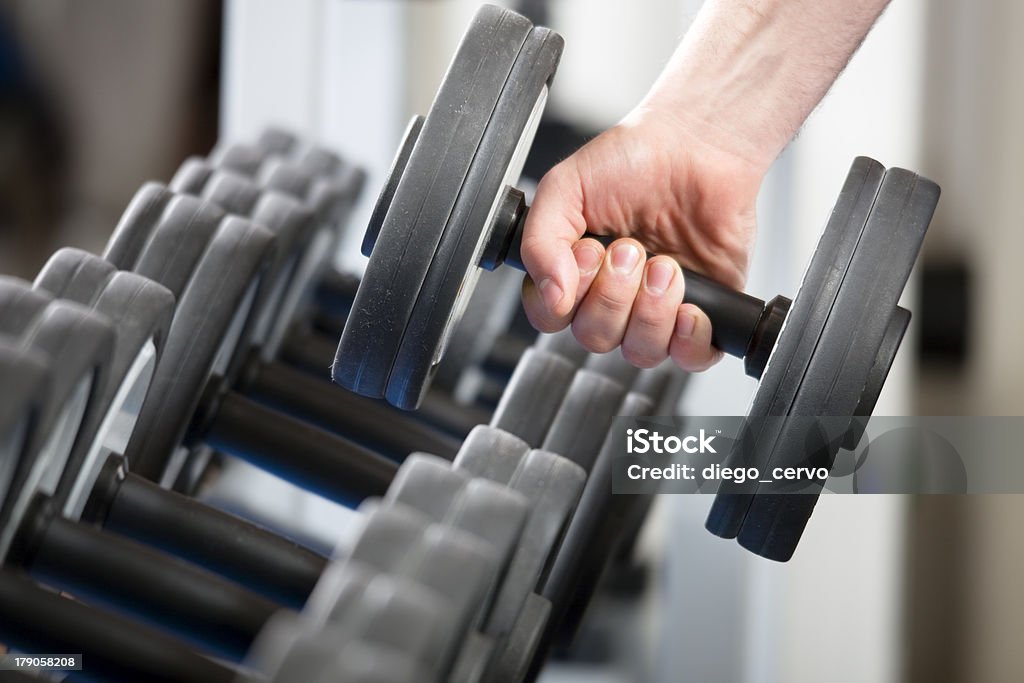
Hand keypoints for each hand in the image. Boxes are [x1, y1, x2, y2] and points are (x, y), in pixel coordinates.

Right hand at [520, 106, 764, 370]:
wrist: (699, 143)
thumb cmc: (634, 160)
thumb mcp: (565, 186)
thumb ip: (539, 240)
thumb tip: (550, 294)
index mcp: (573, 273)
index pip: (551, 318)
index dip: (565, 298)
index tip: (588, 253)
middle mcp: (612, 298)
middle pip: (595, 338)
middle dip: (613, 294)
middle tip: (631, 248)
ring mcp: (656, 309)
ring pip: (639, 352)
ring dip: (650, 311)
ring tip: (666, 265)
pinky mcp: (703, 313)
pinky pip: (691, 358)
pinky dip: (689, 339)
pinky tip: (690, 306)